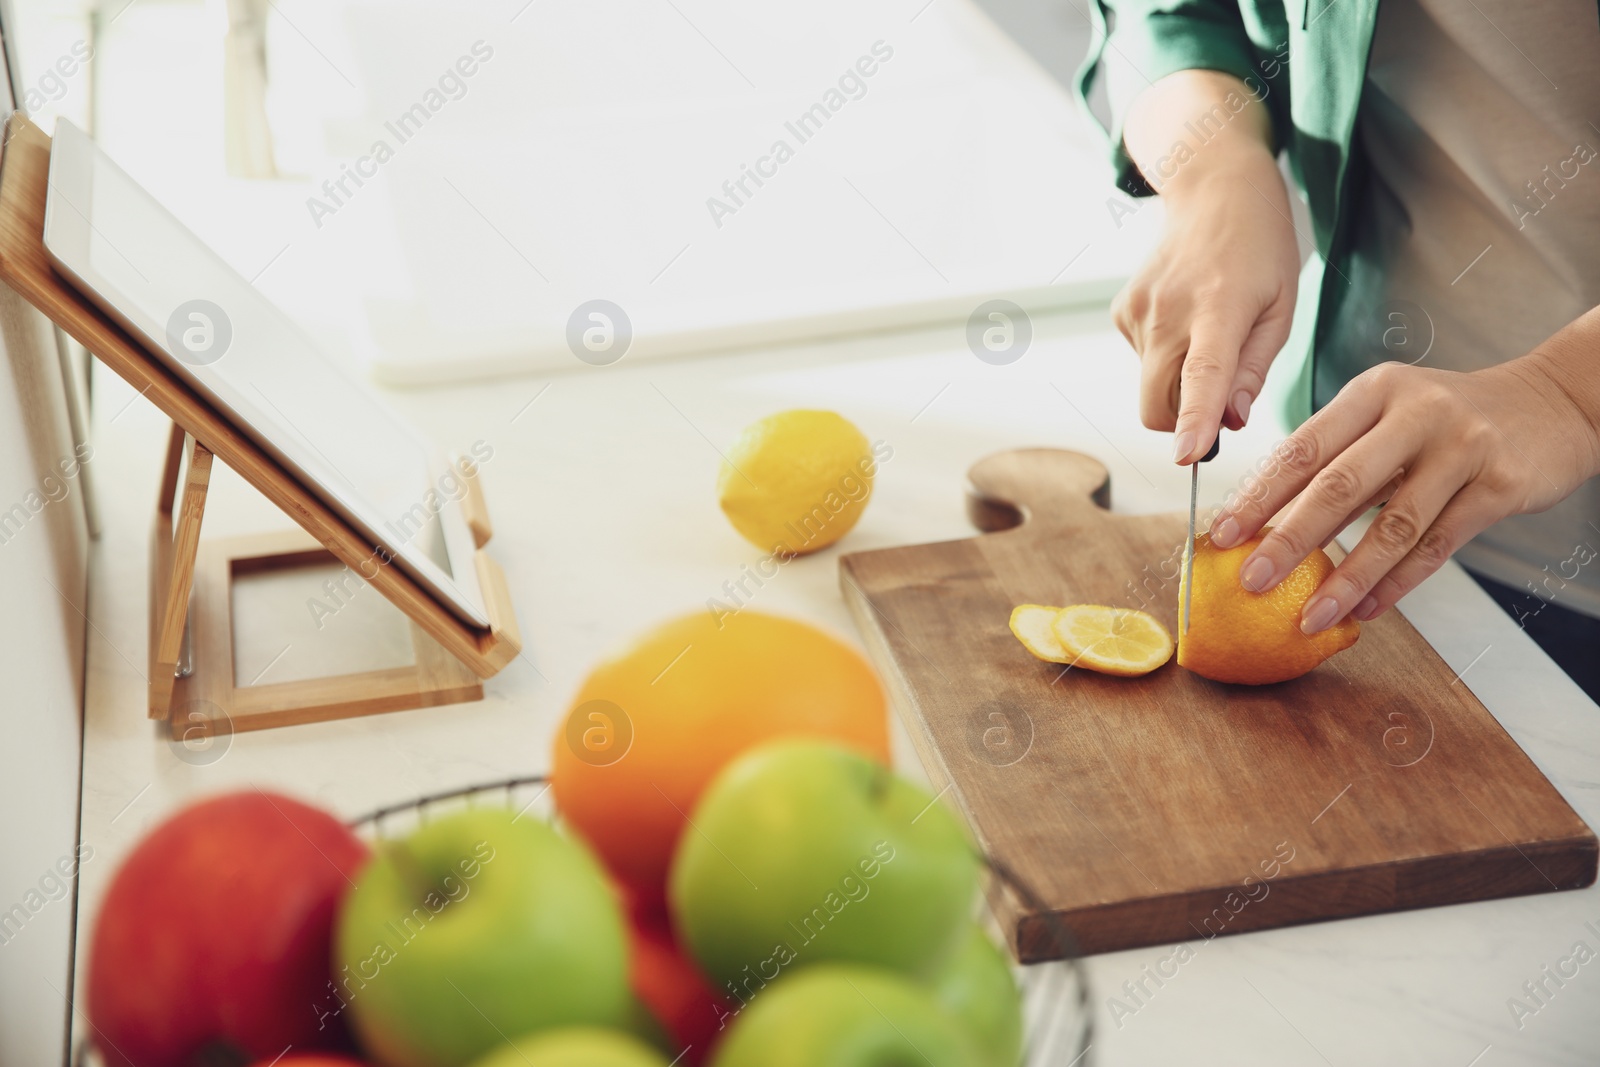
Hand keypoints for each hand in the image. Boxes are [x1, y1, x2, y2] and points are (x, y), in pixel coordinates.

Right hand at [1113, 73, 1300, 463]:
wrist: (1212, 189)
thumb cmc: (1259, 247)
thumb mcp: (1281, 306)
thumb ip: (1254, 368)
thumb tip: (1231, 420)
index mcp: (1220, 305)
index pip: (1203, 373)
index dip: (1195, 419)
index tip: (1186, 456)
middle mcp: (1170, 310)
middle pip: (1158, 404)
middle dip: (1183, 421)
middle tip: (1221, 401)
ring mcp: (1138, 311)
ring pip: (1151, 386)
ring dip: (1179, 381)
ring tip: (1208, 330)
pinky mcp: (1122, 312)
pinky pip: (1143, 362)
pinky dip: (1166, 357)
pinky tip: (1185, 317)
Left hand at [1208, 359, 1599, 631]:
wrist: (1552, 403)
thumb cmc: (1447, 417)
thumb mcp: (1389, 413)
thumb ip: (1337, 455)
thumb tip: (1263, 517)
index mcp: (1373, 392)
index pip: (1302, 447)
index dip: (1258, 495)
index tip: (1221, 534)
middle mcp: (1415, 413)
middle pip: (1340, 486)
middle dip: (1288, 539)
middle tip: (1250, 580)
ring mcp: (1461, 448)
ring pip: (1392, 525)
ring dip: (1345, 578)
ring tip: (1309, 617)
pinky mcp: (1499, 486)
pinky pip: (1438, 546)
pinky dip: (1397, 583)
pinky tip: (1365, 609)